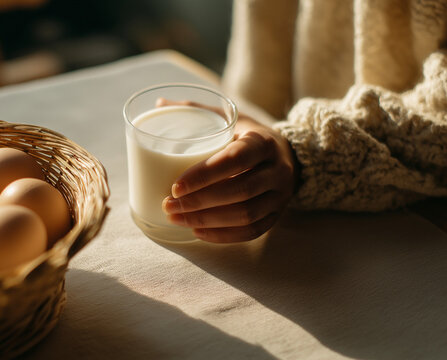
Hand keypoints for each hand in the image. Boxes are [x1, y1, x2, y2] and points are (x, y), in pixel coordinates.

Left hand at [161, 104, 298, 242]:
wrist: (287, 156)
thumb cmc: (247, 136)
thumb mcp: (230, 119)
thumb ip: (197, 111)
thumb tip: (159, 104)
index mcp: (263, 142)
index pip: (235, 159)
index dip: (204, 175)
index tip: (175, 186)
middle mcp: (278, 170)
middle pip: (240, 191)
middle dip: (199, 202)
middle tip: (169, 205)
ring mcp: (280, 196)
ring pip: (245, 215)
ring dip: (207, 221)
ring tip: (176, 218)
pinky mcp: (277, 215)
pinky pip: (251, 231)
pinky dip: (223, 235)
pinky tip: (197, 232)